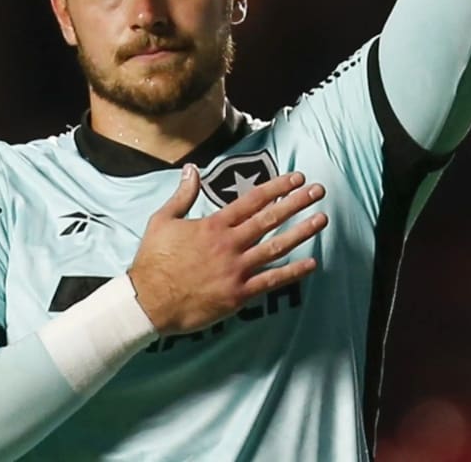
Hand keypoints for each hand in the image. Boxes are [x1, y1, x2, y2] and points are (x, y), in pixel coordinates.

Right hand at [127, 164, 327, 335]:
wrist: (148, 301)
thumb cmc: (153, 261)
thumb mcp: (162, 220)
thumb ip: (182, 195)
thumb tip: (191, 170)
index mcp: (213, 226)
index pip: (252, 201)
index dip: (276, 187)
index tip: (296, 178)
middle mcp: (229, 244)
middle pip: (269, 218)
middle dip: (296, 202)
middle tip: (318, 190)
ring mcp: (236, 269)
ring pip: (276, 247)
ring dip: (301, 232)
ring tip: (322, 219)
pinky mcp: (238, 294)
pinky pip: (271, 281)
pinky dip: (292, 272)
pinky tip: (311, 264)